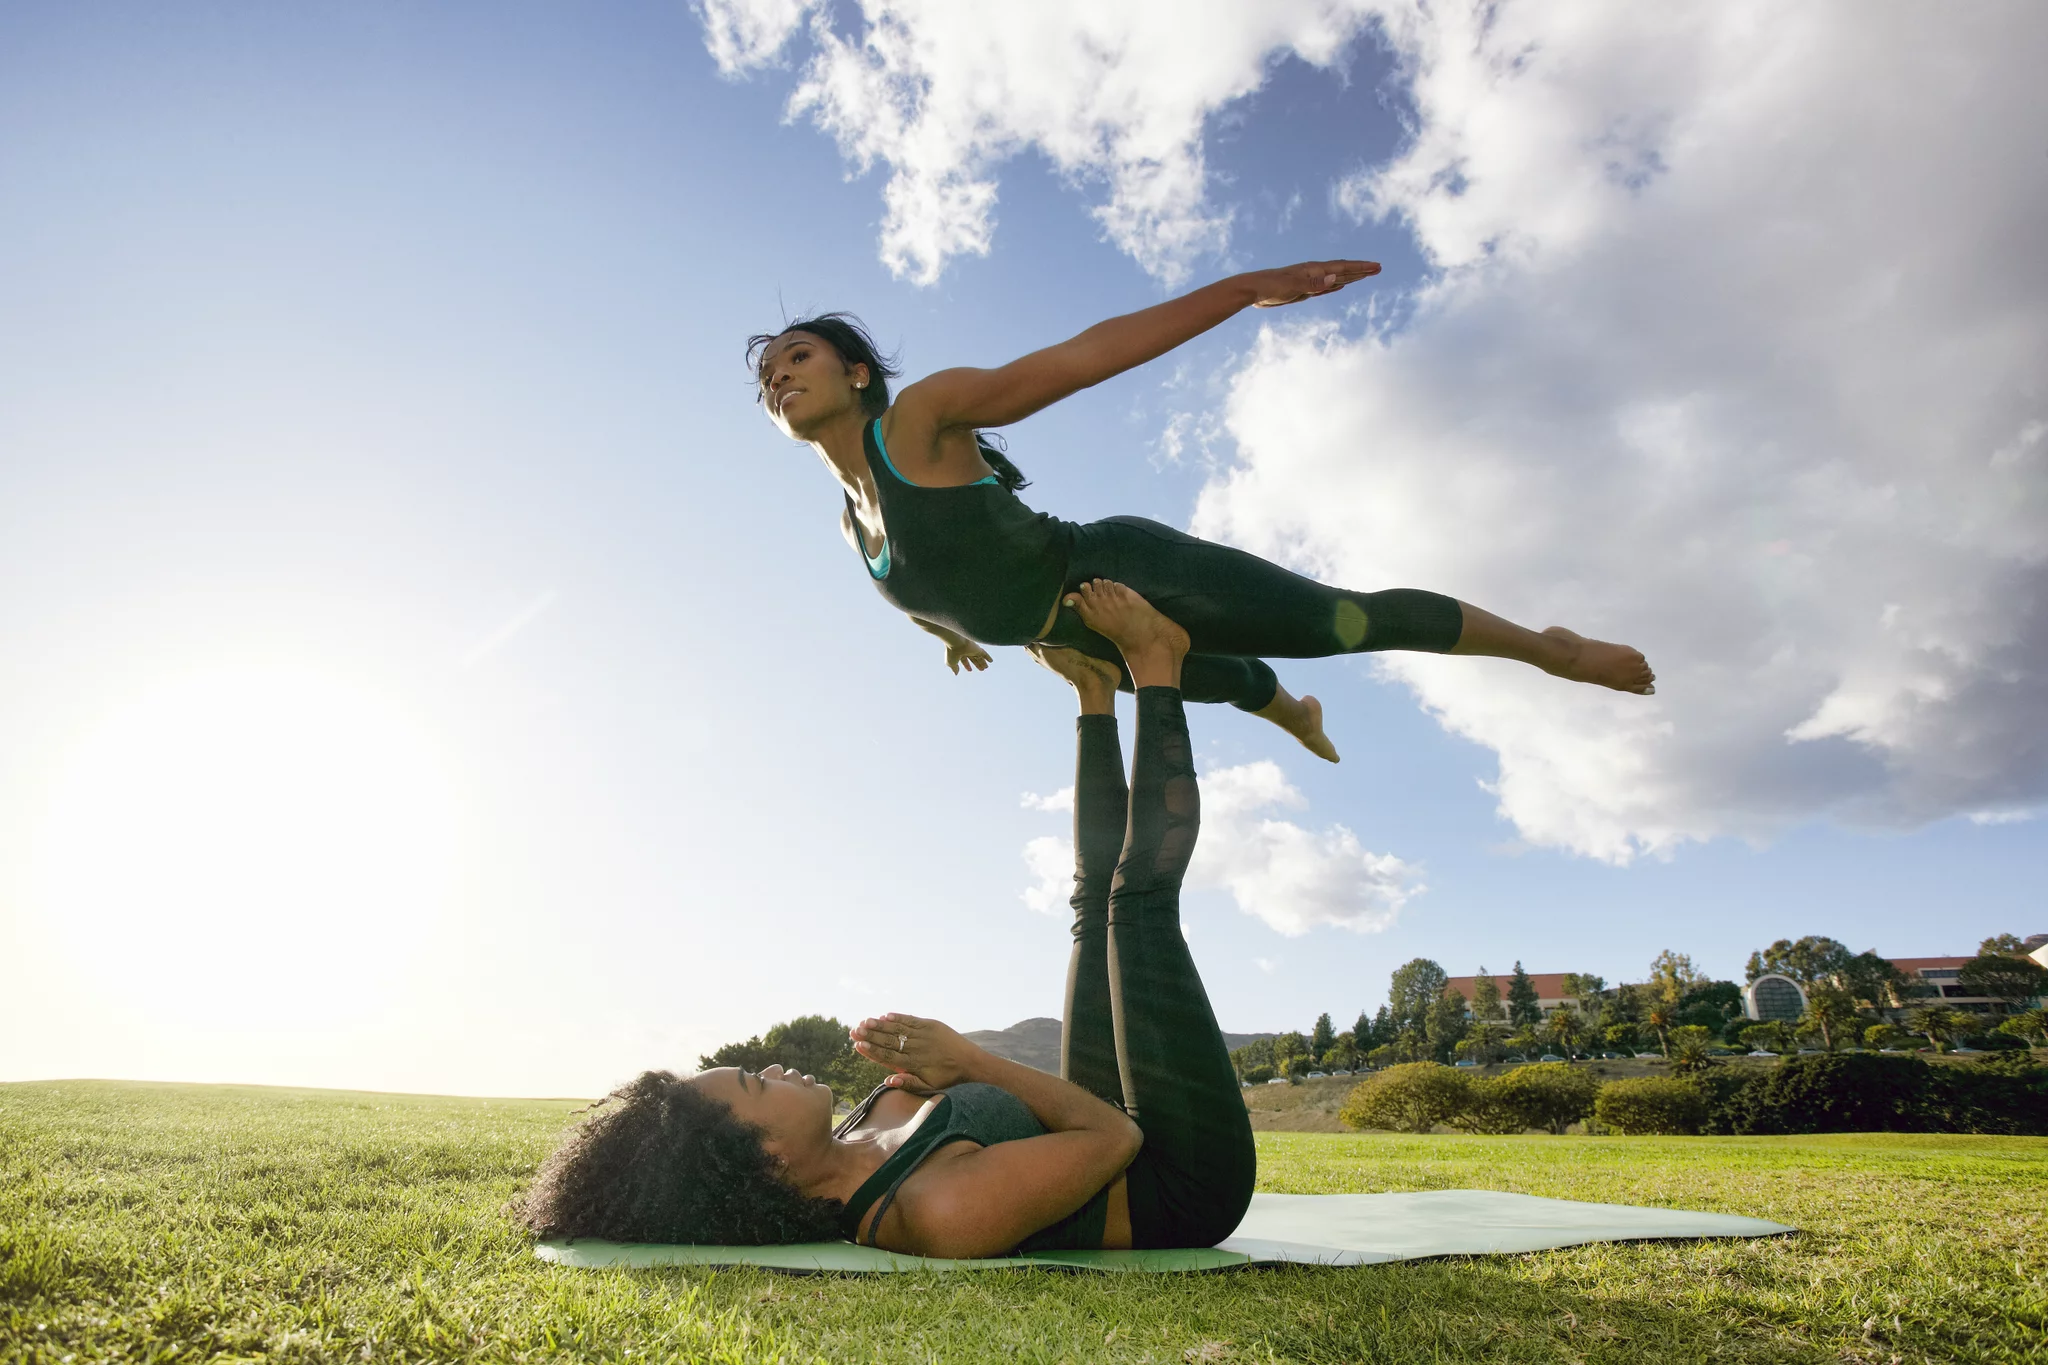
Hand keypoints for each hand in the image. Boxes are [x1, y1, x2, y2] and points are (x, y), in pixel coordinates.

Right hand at [850, 1013, 982, 1089]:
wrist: (971, 1061)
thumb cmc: (947, 1077)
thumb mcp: (928, 1086)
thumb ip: (907, 1083)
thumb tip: (887, 1081)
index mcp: (914, 1064)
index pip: (888, 1056)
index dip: (872, 1050)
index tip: (858, 1045)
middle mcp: (916, 1047)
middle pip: (889, 1041)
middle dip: (870, 1035)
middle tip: (854, 1030)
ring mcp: (923, 1034)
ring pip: (897, 1028)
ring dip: (880, 1024)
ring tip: (865, 1021)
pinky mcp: (931, 1025)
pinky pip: (911, 1020)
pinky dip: (898, 1017)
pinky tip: (886, 1015)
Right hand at [945, 639, 992, 673]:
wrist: (956, 643)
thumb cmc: (951, 653)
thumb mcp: (951, 663)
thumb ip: (954, 668)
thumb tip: (956, 673)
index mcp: (959, 654)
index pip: (965, 661)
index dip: (967, 666)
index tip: (970, 670)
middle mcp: (966, 651)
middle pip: (973, 659)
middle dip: (977, 664)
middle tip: (981, 669)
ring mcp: (972, 650)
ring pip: (979, 657)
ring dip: (983, 662)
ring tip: (986, 667)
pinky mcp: (977, 649)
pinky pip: (984, 653)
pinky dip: (988, 657)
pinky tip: (991, 661)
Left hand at [1248, 259, 1380, 307]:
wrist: (1253, 290)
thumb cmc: (1271, 286)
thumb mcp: (1294, 286)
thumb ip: (1315, 284)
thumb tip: (1337, 278)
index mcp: (1314, 270)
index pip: (1343, 267)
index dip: (1361, 267)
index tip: (1376, 267)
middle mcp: (1314, 273)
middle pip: (1343, 270)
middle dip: (1361, 270)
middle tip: (1378, 268)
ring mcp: (1309, 281)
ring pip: (1336, 278)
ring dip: (1351, 276)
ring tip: (1366, 274)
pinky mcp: (1303, 290)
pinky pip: (1325, 287)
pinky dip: (1335, 285)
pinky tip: (1341, 285)